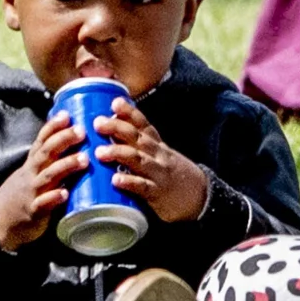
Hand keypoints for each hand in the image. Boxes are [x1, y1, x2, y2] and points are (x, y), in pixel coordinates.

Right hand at [0, 115, 90, 251]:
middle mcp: (31, 174)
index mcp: (32, 164)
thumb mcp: (30, 174)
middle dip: (63, 140)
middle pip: (46, 152)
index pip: (41, 140)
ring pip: (48, 175)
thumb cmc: (21, 195)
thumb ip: (48, 163)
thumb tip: (74, 147)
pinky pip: (43, 204)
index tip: (67, 115)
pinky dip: (53, 197)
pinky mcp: (33, 211)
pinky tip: (65, 193)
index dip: (53, 127)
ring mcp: (31, 192)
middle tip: (81, 131)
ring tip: (84, 159)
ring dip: (66, 166)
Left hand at [95, 104, 213, 226]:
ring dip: (118, 153)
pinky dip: (129, 182)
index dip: (129, 112)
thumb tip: (111, 134)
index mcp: (157, 146)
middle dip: (117, 128)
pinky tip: (115, 180)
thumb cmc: (173, 176)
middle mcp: (158, 156)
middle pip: (137, 138)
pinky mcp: (158, 194)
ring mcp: (158, 174)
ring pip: (138, 159)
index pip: (143, 125)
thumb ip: (140, 146)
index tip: (115, 102)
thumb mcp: (161, 156)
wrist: (201, 198)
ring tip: (99, 152)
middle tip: (97, 123)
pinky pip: (143, 187)